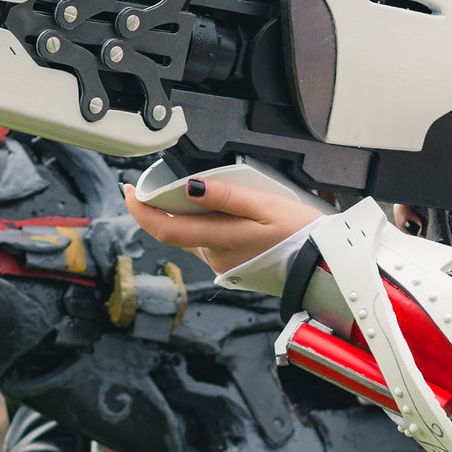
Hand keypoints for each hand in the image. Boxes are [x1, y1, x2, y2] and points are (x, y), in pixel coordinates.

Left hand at [126, 175, 320, 273]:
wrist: (322, 265)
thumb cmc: (301, 235)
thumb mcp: (265, 204)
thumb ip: (225, 194)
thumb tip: (189, 187)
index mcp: (220, 240)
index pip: (163, 228)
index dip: (139, 209)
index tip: (129, 190)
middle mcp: (216, 257)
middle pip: (175, 231)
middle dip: (161, 207)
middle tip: (156, 184)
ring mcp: (224, 265)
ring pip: (193, 236)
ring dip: (187, 216)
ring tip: (202, 193)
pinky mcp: (233, 267)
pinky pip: (209, 243)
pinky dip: (205, 226)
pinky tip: (222, 214)